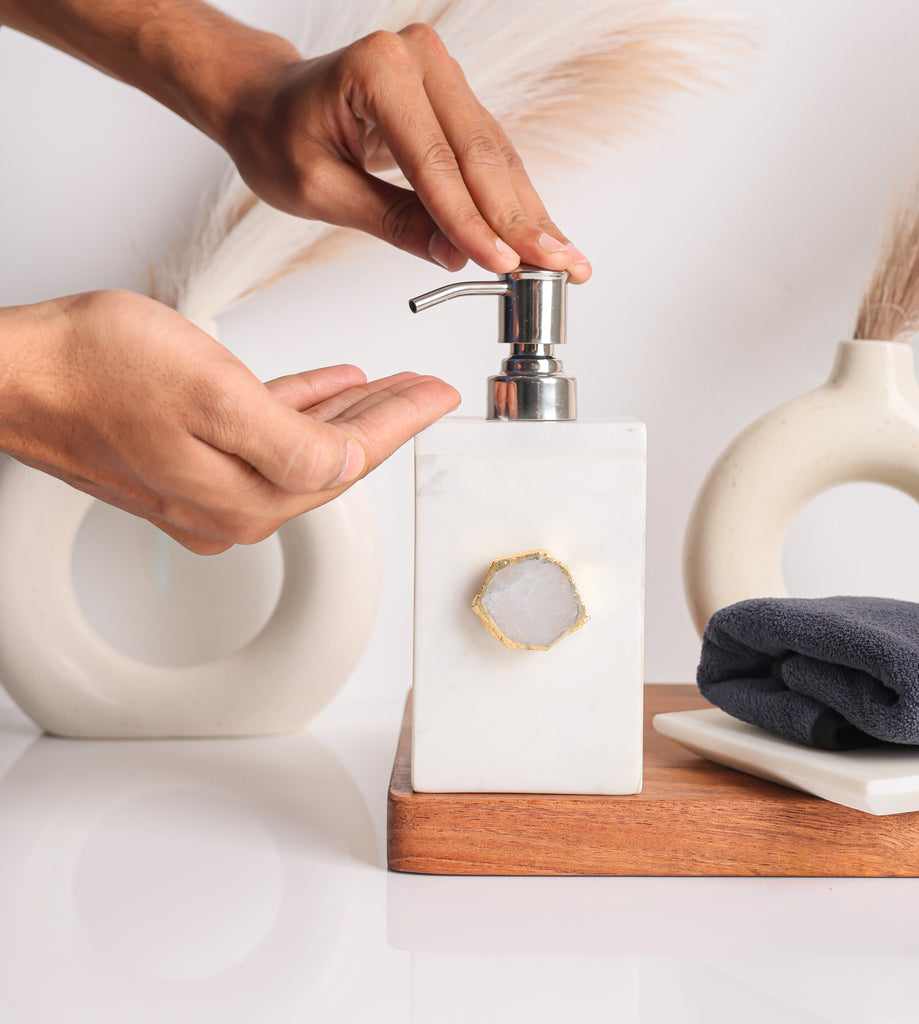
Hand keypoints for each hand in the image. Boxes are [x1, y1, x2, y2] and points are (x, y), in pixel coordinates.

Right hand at [0, 290, 459, 553]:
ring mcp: (205, 490)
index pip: (350, 459)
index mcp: (248, 495)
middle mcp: (230, 506)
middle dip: (386, 421)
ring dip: (348, 415)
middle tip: (427, 390)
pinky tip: (325, 389)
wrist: (10, 373)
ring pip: (301, 449)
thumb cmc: (94, 370)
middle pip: (332, 460)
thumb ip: (292, 441)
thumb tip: (346, 467)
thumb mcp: (213, 393)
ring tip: (388, 386)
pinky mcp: (182, 465)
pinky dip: (300, 410)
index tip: (441, 397)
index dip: (403, 422)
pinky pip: (262, 439)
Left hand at [223, 23, 591, 281]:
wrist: (268, 102)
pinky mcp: (455, 100)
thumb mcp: (321, 190)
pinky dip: (516, 201)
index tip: (504, 267)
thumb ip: (392, 221)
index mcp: (378, 70)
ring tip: (565, 261)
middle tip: (559, 267)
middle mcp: (419, 59)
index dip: (472, 222)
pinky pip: (492, 156)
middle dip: (520, 221)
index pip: (435, 162)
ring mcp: (442, 74)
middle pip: (482, 155)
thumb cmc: (280, 137)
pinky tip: (543, 235)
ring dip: (530, 215)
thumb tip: (456, 256)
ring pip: (498, 159)